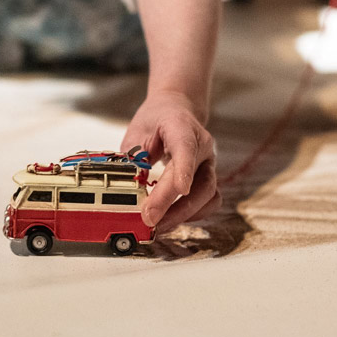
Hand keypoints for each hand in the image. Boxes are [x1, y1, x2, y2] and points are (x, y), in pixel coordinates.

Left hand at [121, 91, 219, 231]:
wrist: (175, 110)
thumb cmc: (155, 122)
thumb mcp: (136, 132)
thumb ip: (133, 158)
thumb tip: (126, 188)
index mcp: (181, 127)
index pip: (186, 147)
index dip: (184, 170)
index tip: (180, 190)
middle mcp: (202, 146)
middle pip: (197, 180)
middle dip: (175, 205)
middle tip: (150, 220)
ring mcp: (208, 163)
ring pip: (208, 194)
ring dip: (185, 214)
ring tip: (159, 226)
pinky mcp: (208, 177)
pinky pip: (209, 200)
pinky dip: (194, 214)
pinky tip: (173, 219)